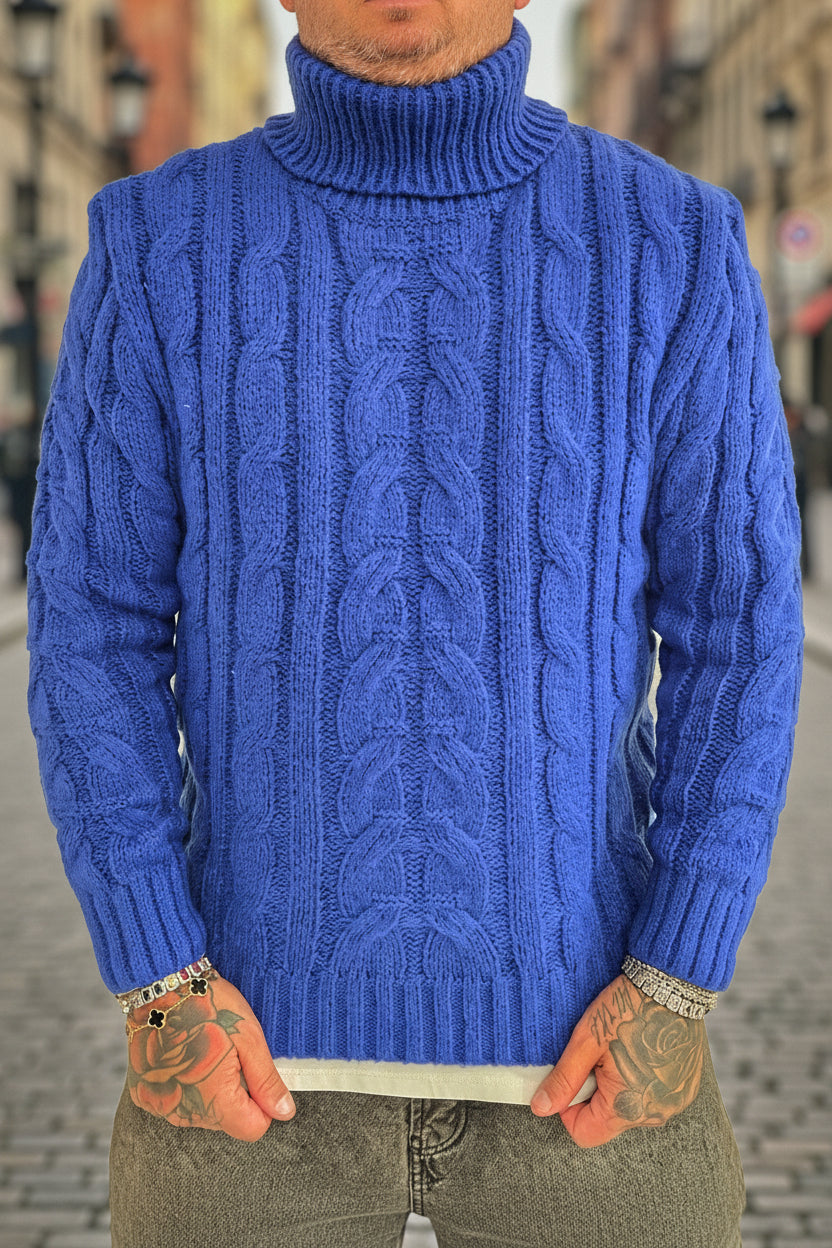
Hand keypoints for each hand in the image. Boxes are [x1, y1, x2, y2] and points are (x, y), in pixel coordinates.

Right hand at [125, 973, 294, 1141]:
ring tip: (202, 1052)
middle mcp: (183, 1113)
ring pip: (201, 1112)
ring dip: (209, 1090)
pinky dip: (184, 1085)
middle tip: (227, 1054)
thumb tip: (284, 1111)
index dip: (262, 1103)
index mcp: (214, 1102)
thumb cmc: (208, 1007)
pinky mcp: (145, 1096)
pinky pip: (176, 1102)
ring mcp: (160, 1105)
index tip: (254, 1073)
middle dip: (235, 1094)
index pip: (253, 1128)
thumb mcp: (249, 1039)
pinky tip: (183, 1056)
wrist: (160, 987)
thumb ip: (266, 1081)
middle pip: (226, 1121)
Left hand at [530, 973, 704, 1147]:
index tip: (573, 1076)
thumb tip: (540, 1108)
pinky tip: (644, 1052)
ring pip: (632, 1109)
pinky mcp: (685, 1089)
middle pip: (608, 1121)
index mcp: (627, 1107)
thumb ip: (564, 1080)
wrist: (672, 985)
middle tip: (600, 1057)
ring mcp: (674, 1103)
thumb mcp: (586, 1041)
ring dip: (621, 1088)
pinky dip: (644, 1082)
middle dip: (596, 1094)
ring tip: (623, 1051)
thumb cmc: (627, 1009)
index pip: (584, 1133)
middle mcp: (655, 1114)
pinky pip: (655, 1098)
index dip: (569, 1109)